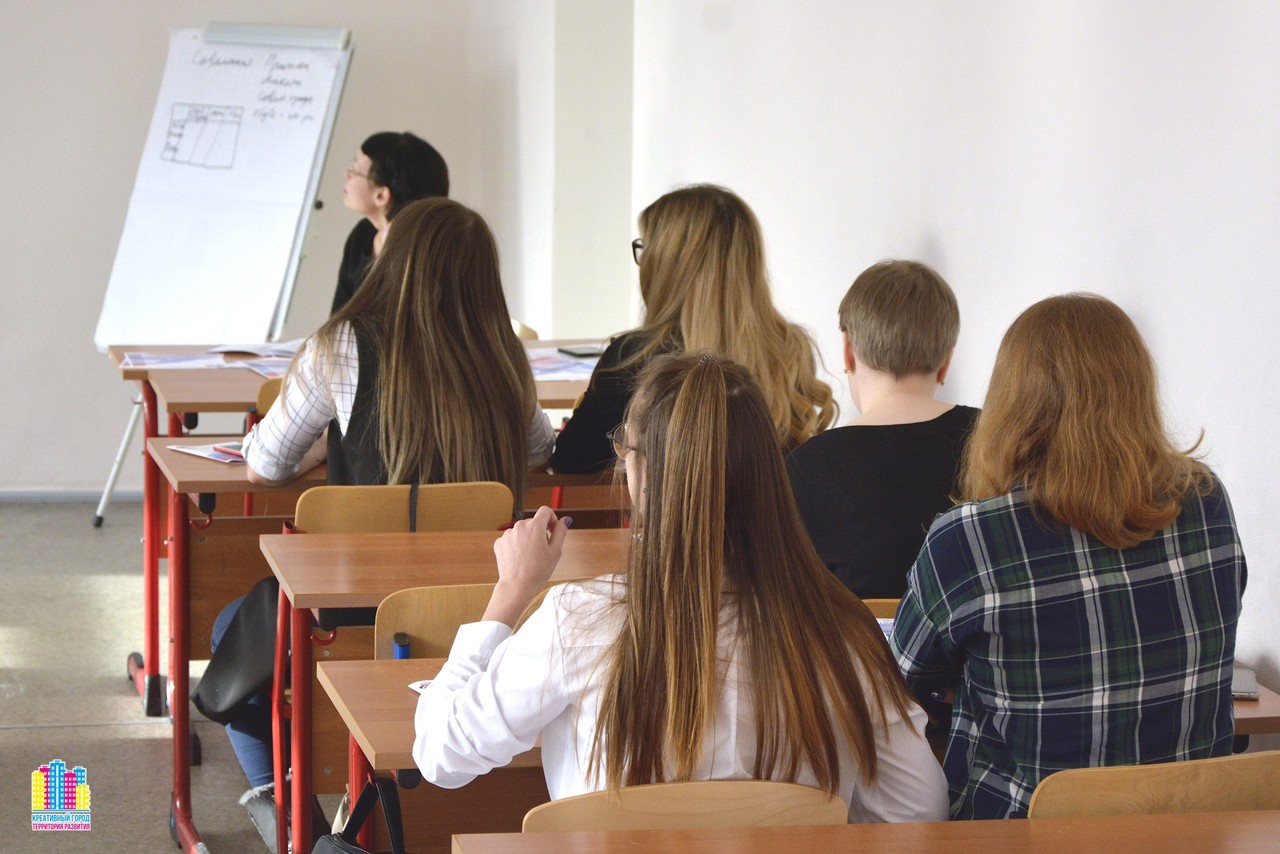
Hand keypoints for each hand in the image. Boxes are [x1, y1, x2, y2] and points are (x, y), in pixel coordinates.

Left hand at [484, 506, 571, 625]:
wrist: (517, 586)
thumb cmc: (538, 571)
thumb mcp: (555, 551)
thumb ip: (560, 532)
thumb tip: (565, 520)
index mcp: (535, 526)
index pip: (545, 511)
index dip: (551, 519)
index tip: (552, 530)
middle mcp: (519, 526)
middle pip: (533, 522)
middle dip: (539, 532)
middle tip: (542, 550)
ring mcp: (507, 534)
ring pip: (521, 531)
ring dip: (527, 538)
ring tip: (529, 556)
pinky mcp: (499, 542)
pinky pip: (511, 539)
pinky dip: (516, 545)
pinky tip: (519, 558)